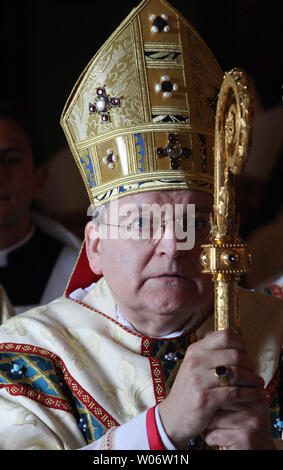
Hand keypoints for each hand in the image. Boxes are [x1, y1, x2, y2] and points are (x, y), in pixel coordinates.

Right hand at [158, 329, 268, 448]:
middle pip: (234, 354)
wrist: (173, 417)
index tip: (246, 354)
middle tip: (254, 372)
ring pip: (236, 373)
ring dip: (252, 380)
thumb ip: (212, 355)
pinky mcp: (205, 398)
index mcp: (195, 350)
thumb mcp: (195, 367)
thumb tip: (239, 345)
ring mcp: (198, 379)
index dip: (241, 343)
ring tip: (258, 384)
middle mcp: (195, 361)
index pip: (225, 336)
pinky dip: (249, 394)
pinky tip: (254, 395)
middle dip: (250, 364)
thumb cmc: (190, 391)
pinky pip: (235, 393)